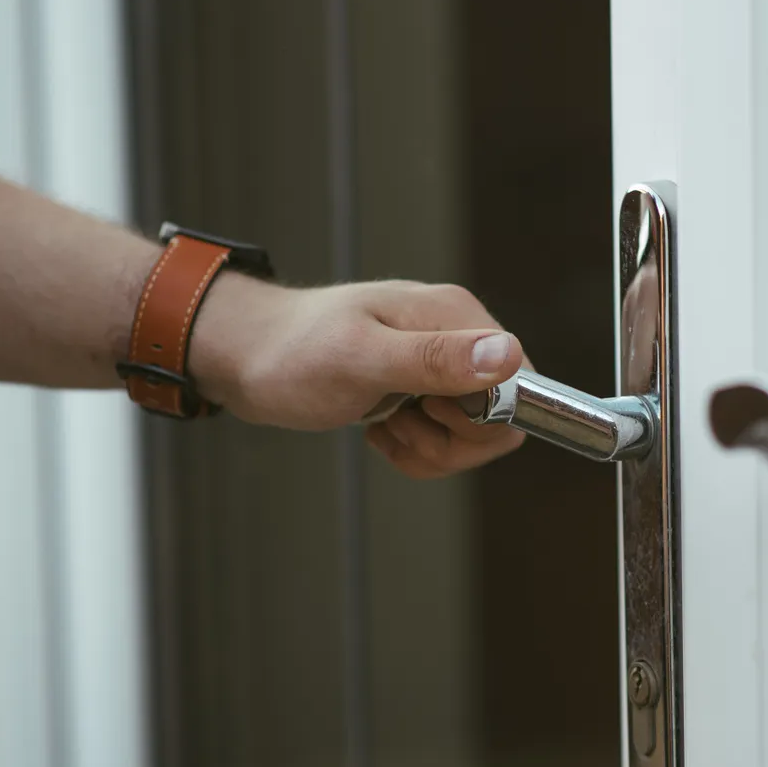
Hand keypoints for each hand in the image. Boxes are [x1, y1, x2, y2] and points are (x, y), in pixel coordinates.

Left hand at [190, 275, 527, 475]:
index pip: (521, 384)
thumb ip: (435, 359)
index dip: (483, 418)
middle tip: (399, 420)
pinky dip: (413, 450)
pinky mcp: (420, 391)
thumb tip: (507, 357)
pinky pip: (444, 442)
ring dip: (427, 448)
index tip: (430, 412)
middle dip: (450, 442)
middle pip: (500, 419)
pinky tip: (378, 429)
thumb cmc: (293, 353)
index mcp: (456, 317)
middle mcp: (456, 338)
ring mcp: (438, 366)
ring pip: (472, 438)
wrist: (246, 357)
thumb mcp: (362, 360)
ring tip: (382, 422)